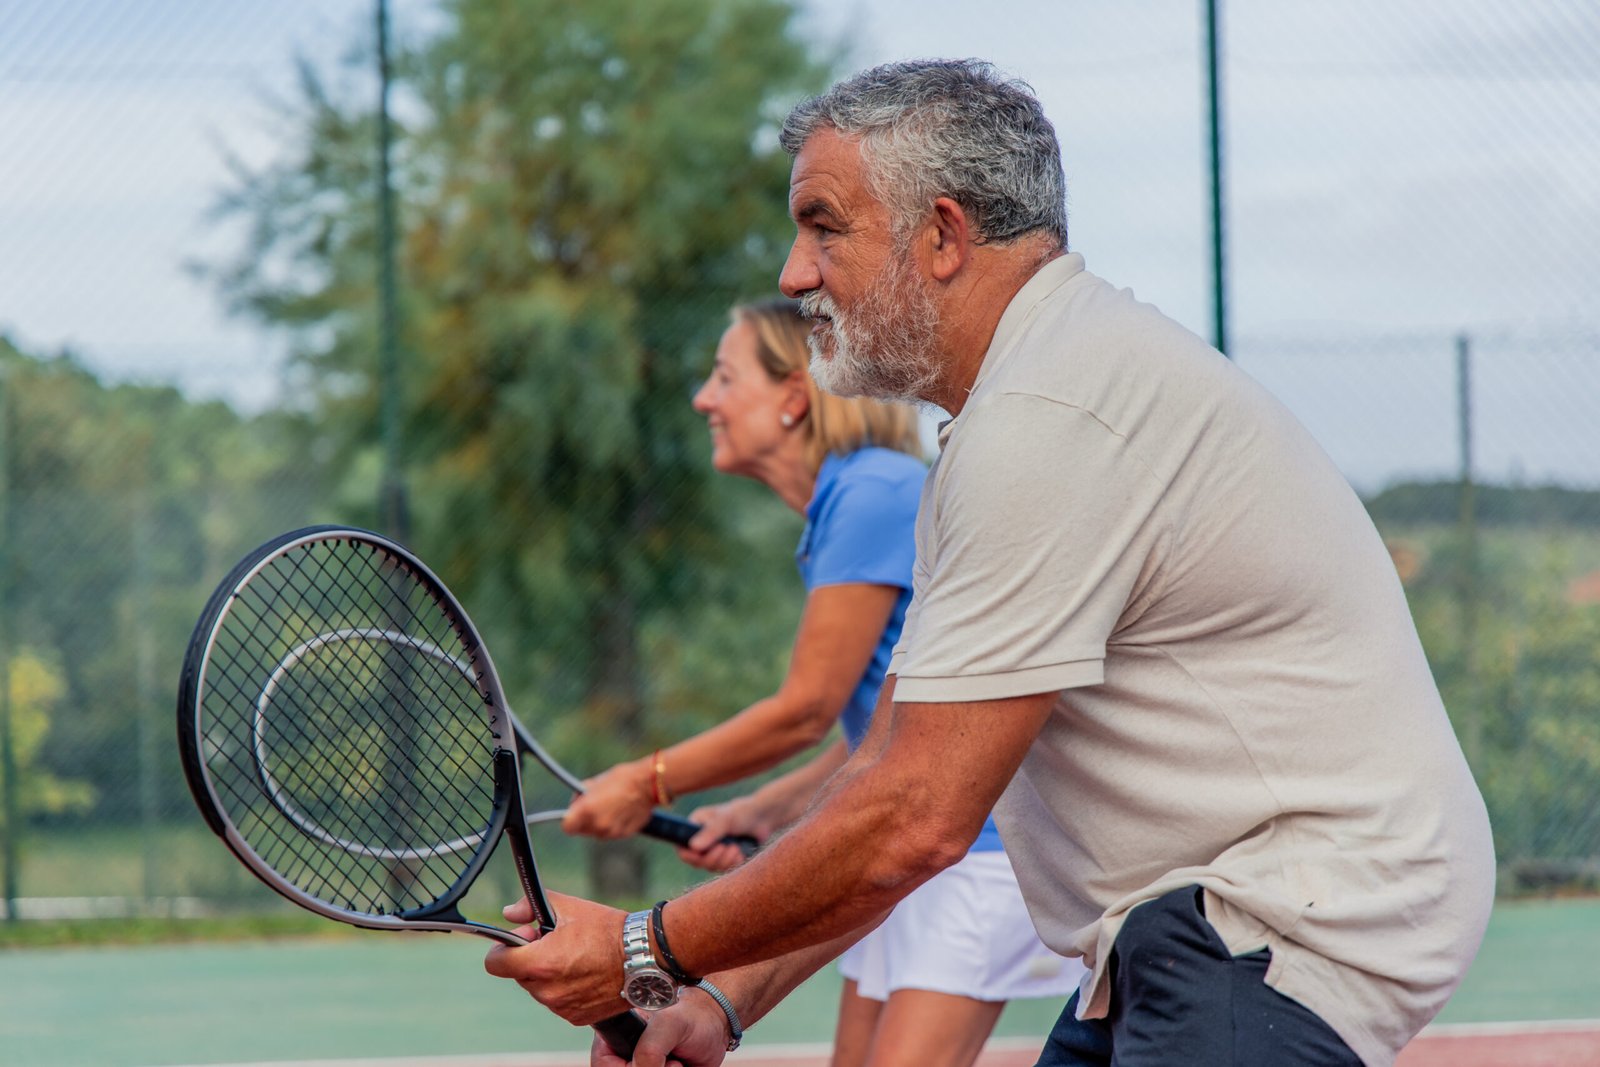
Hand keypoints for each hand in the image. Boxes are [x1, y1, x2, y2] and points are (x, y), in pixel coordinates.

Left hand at [484, 890, 630, 1025]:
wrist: (644, 956)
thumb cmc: (607, 929)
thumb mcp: (569, 907)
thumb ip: (529, 907)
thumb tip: (509, 913)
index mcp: (540, 963)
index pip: (495, 964)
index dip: (503, 949)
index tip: (523, 939)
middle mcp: (547, 991)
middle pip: (520, 975)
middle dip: (532, 959)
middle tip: (558, 942)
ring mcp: (562, 1007)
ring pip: (540, 989)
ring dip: (549, 975)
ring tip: (577, 957)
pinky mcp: (576, 1017)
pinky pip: (559, 1002)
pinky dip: (567, 989)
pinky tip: (587, 973)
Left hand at [562, 760, 654, 838]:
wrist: (648, 784)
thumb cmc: (621, 779)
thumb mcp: (594, 783)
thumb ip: (581, 798)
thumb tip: (576, 805)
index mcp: (587, 810)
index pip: (567, 827)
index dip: (570, 821)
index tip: (574, 815)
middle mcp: (598, 825)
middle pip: (583, 830)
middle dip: (585, 821)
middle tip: (596, 806)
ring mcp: (612, 832)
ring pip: (598, 833)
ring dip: (600, 824)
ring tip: (611, 807)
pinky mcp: (624, 834)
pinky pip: (613, 833)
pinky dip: (614, 825)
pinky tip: (622, 811)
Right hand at [590, 986, 733, 1066]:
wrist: (717, 1028)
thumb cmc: (693, 1018)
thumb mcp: (668, 1025)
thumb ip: (648, 1050)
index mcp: (618, 1036)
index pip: (602, 1063)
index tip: (641, 1062)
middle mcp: (627, 1055)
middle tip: (670, 1061)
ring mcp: (643, 1066)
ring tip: (677, 1063)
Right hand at [678, 798, 770, 871]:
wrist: (762, 818)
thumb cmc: (742, 812)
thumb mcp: (725, 819)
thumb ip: (710, 832)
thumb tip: (693, 847)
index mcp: (695, 826)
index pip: (682, 847)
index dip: (689, 855)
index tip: (701, 854)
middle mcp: (701, 839)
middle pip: (696, 861)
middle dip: (712, 858)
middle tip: (725, 847)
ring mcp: (713, 850)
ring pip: (710, 867)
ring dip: (724, 860)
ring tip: (736, 848)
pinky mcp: (725, 858)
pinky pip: (723, 869)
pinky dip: (732, 863)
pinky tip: (740, 853)